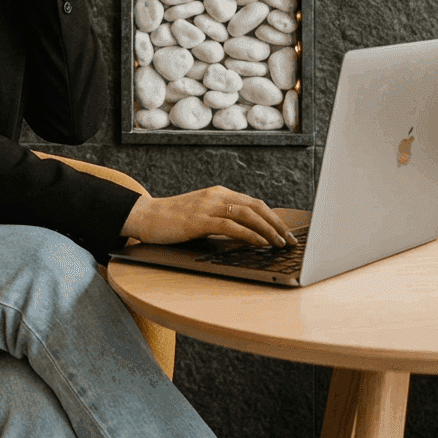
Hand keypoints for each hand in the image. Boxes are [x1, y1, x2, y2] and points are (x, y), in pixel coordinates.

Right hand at [119, 186, 297, 247]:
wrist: (146, 216)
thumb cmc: (173, 220)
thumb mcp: (202, 216)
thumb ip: (222, 219)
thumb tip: (248, 235)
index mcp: (219, 193)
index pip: (254, 203)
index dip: (274, 217)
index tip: (287, 232)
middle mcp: (216, 195)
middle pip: (256, 206)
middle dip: (277, 224)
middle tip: (291, 240)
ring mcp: (207, 206)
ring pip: (247, 214)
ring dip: (268, 230)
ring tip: (280, 243)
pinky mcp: (199, 219)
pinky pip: (230, 225)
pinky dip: (249, 234)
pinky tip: (259, 243)